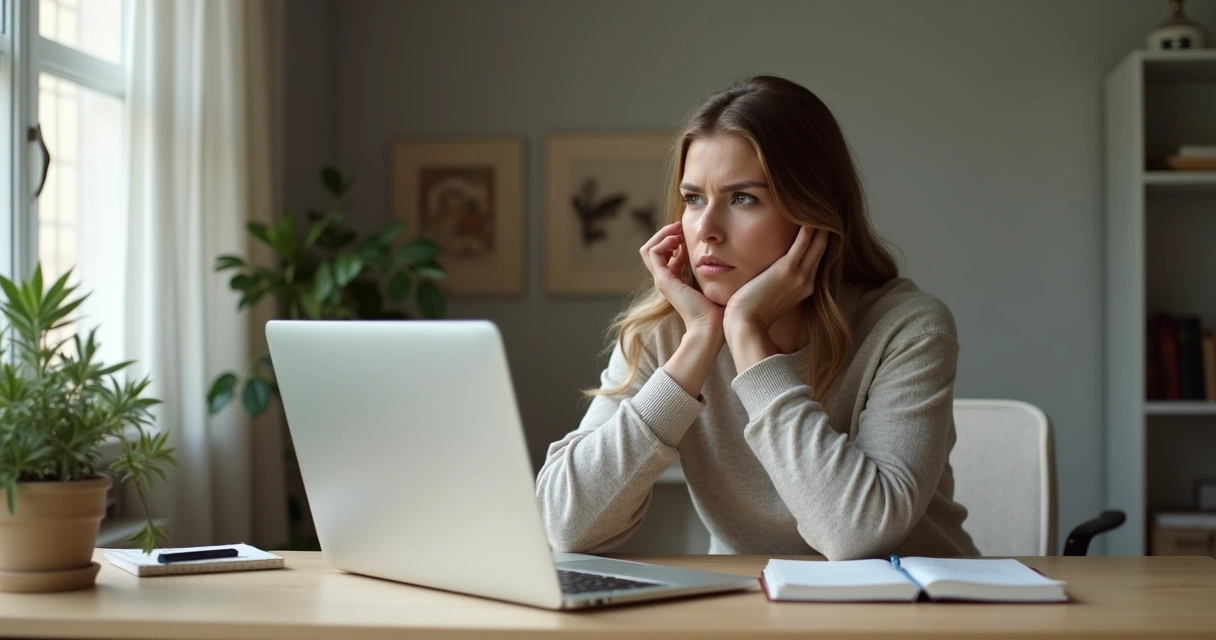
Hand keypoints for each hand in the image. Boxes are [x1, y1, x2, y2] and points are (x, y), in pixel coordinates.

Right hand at [639, 222, 723, 336]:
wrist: (711, 327)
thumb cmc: (718, 308)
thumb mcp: (715, 281)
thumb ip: (711, 268)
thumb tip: (718, 254)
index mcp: (676, 280)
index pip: (666, 254)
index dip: (675, 240)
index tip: (689, 234)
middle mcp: (665, 280)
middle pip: (654, 250)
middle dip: (666, 234)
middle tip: (680, 226)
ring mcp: (662, 280)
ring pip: (649, 248)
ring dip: (663, 235)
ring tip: (678, 231)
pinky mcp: (663, 280)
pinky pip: (653, 252)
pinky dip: (663, 242)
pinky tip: (679, 240)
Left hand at [723, 226, 828, 340]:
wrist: (747, 324)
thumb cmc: (752, 314)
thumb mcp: (771, 298)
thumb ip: (777, 286)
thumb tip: (770, 277)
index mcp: (804, 289)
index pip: (816, 261)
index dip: (820, 244)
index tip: (821, 229)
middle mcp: (807, 282)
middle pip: (821, 251)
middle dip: (824, 233)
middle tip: (825, 215)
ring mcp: (799, 276)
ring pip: (816, 245)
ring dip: (819, 227)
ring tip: (819, 211)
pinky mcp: (787, 269)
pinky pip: (802, 244)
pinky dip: (807, 230)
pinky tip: (809, 218)